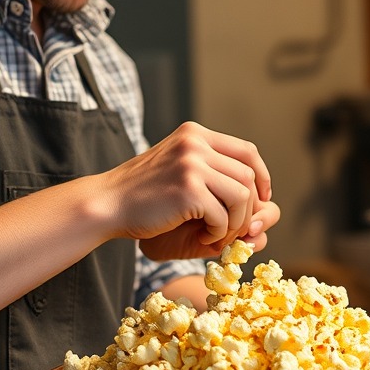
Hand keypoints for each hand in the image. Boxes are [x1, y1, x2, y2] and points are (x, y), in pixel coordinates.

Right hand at [95, 121, 275, 255]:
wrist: (107, 203)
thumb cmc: (143, 194)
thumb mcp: (178, 166)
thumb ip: (210, 168)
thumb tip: (257, 190)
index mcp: (195, 134)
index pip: (247, 151)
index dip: (261, 177)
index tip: (262, 199)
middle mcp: (196, 142)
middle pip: (248, 175)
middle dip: (249, 207)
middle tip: (236, 227)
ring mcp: (191, 164)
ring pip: (242, 195)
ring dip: (235, 221)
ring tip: (217, 233)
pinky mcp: (188, 189)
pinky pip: (223, 215)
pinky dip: (218, 232)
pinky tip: (202, 236)